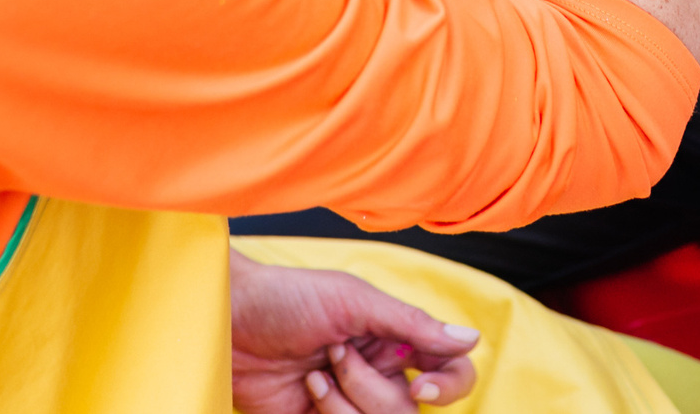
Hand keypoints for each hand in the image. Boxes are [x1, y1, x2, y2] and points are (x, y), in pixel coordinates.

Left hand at [229, 251, 479, 413]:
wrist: (227, 321)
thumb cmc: (285, 297)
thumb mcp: (353, 301)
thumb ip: (412, 323)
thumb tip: (472, 339)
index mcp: (395, 338)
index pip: (450, 370)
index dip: (447, 384)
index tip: (418, 384)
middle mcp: (379, 372)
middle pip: (410, 409)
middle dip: (371, 389)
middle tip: (336, 357)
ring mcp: (350, 402)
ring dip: (344, 405)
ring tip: (315, 375)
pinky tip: (305, 391)